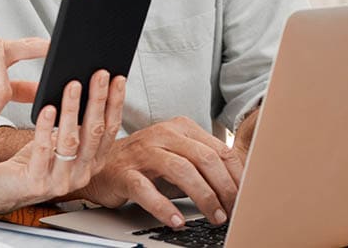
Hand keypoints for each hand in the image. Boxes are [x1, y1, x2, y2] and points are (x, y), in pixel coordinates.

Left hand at [0, 70, 126, 211]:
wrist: (5, 188)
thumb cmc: (34, 160)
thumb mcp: (60, 140)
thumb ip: (75, 123)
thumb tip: (84, 84)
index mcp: (92, 163)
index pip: (110, 130)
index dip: (115, 104)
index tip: (117, 79)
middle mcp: (82, 173)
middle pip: (94, 132)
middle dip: (98, 100)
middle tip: (99, 75)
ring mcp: (61, 180)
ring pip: (71, 141)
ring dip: (72, 110)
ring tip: (72, 85)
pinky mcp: (37, 182)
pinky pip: (43, 151)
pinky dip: (46, 128)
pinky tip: (47, 109)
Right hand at [76, 116, 243, 228]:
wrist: (101, 165)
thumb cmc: (145, 163)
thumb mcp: (178, 156)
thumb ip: (203, 164)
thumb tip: (238, 186)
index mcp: (181, 127)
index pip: (220, 149)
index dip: (237, 176)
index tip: (246, 197)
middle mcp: (163, 134)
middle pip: (204, 158)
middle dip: (224, 188)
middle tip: (232, 210)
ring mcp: (143, 152)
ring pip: (181, 170)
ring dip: (203, 197)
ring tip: (213, 217)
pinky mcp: (125, 173)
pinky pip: (147, 190)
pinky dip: (164, 207)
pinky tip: (177, 220)